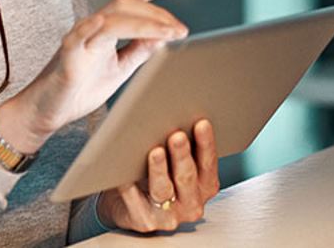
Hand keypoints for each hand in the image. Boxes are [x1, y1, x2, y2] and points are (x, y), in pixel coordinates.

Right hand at [0, 0, 185, 151]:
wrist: (50, 111)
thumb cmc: (82, 87)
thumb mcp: (121, 68)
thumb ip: (139, 51)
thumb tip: (164, 36)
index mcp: (107, 28)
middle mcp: (94, 27)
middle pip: (125, 3)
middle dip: (157, 12)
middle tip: (180, 30)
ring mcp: (80, 39)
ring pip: (111, 17)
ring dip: (143, 22)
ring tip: (166, 32)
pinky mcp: (67, 56)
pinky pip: (77, 37)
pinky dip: (89, 27)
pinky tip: (102, 22)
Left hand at [97, 119, 220, 232]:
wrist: (127, 205)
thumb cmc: (154, 175)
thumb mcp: (175, 161)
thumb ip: (181, 144)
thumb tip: (174, 111)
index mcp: (205, 185)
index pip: (208, 163)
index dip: (206, 143)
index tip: (201, 123)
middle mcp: (191, 203)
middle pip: (186, 177)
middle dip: (182, 155)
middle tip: (177, 136)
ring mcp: (169, 216)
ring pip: (163, 189)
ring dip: (159, 170)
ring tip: (155, 152)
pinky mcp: (145, 222)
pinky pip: (135, 200)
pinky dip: (129, 185)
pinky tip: (125, 172)